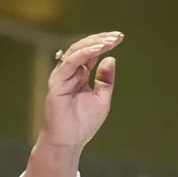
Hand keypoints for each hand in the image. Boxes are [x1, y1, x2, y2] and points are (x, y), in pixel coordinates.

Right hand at [40, 31, 123, 149]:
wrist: (70, 140)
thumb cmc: (84, 123)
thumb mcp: (102, 99)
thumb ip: (106, 80)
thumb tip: (111, 58)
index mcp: (80, 75)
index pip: (92, 54)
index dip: (104, 44)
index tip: (120, 37)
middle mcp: (70, 72)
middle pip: (84, 49)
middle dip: (101, 40)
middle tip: (117, 36)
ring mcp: (62, 76)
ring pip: (76, 52)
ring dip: (94, 44)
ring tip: (109, 41)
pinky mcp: (57, 82)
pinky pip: (70, 63)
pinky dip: (84, 54)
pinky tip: (98, 50)